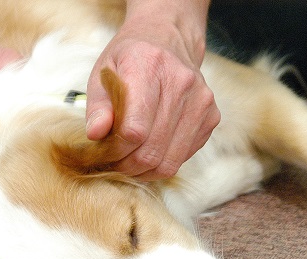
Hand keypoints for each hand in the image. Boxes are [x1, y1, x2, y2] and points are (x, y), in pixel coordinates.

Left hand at [85, 3, 220, 179]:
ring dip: (144, 171)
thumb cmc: (130, 59)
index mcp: (150, 67)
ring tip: (128, 161)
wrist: (169, 39)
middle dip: (127, 166)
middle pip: (152, 150)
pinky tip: (148, 150)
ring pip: (169, 162)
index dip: (115, 150)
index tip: (103, 152)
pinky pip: (183, 158)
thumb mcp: (103, 74)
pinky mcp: (212, 117)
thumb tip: (95, 135)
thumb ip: (98, 106)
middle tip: (112, 164)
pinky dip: (162, 163)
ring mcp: (201, 102)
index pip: (134, 130)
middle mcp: (182, 83)